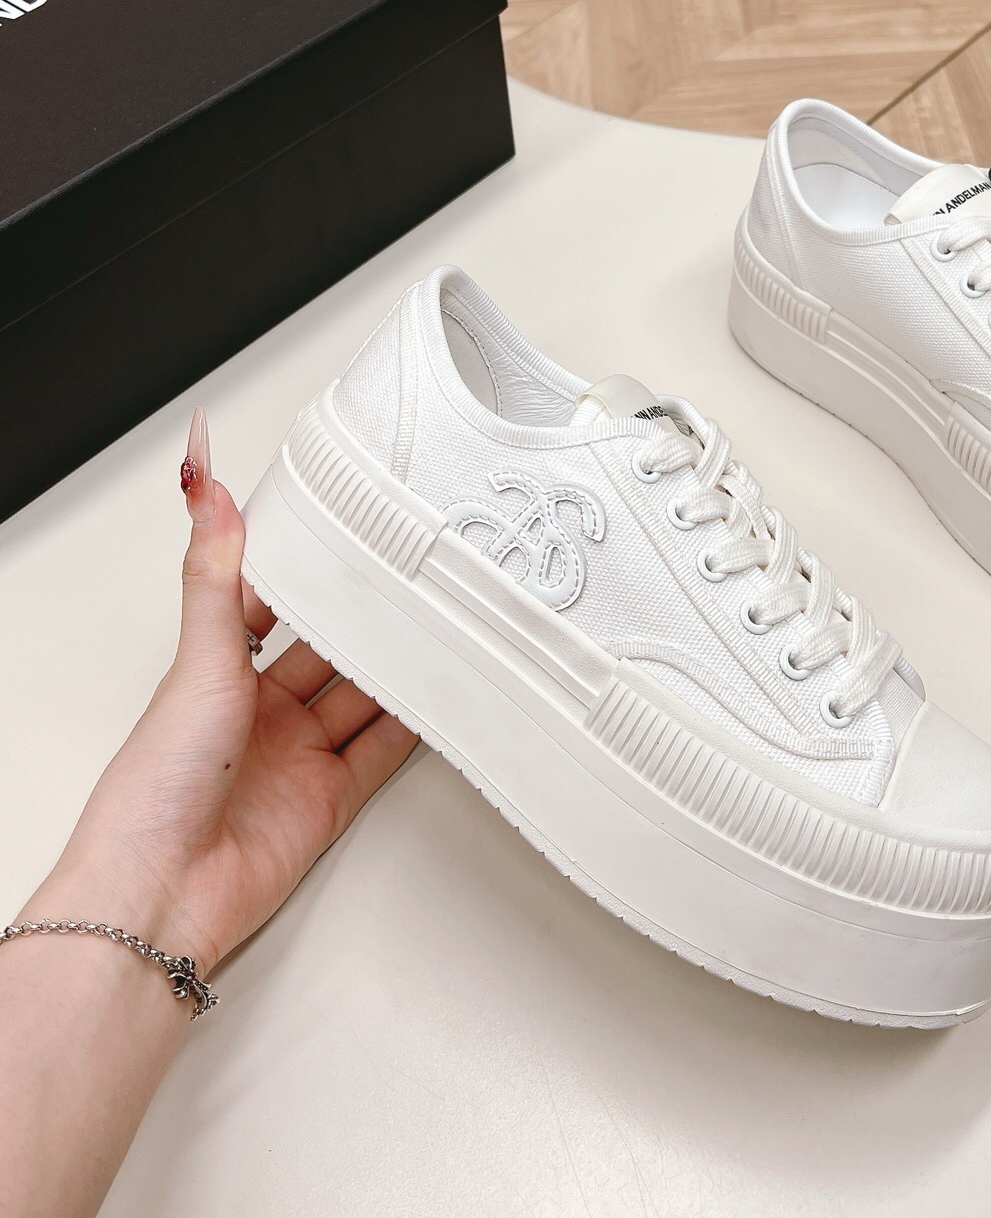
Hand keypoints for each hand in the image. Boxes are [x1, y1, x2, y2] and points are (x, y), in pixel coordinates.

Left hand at [34, 408, 418, 973]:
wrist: (163, 892)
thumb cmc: (156, 785)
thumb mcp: (197, 660)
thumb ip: (216, 576)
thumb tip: (204, 493)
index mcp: (218, 674)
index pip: (271, 608)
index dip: (308, 574)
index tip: (346, 535)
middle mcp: (259, 714)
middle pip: (327, 653)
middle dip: (365, 618)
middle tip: (412, 576)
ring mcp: (296, 757)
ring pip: (360, 697)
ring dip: (395, 668)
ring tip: (439, 625)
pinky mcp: (327, 801)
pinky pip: (380, 752)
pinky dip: (411, 726)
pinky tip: (436, 698)